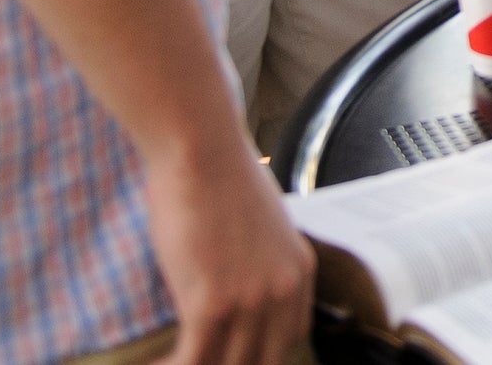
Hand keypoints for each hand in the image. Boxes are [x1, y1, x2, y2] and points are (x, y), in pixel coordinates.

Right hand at [143, 135, 315, 364]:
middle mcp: (283, 291)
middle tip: (194, 360)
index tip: (226, 356)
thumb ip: (259, 260)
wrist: (201, 148)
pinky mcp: (212, 305)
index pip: (290, 341)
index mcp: (299, 270)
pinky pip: (191, 362)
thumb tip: (235, 283)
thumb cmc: (219, 174)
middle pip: (260, 361)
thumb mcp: (260, 223)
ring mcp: (251, 301)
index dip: (257, 357)